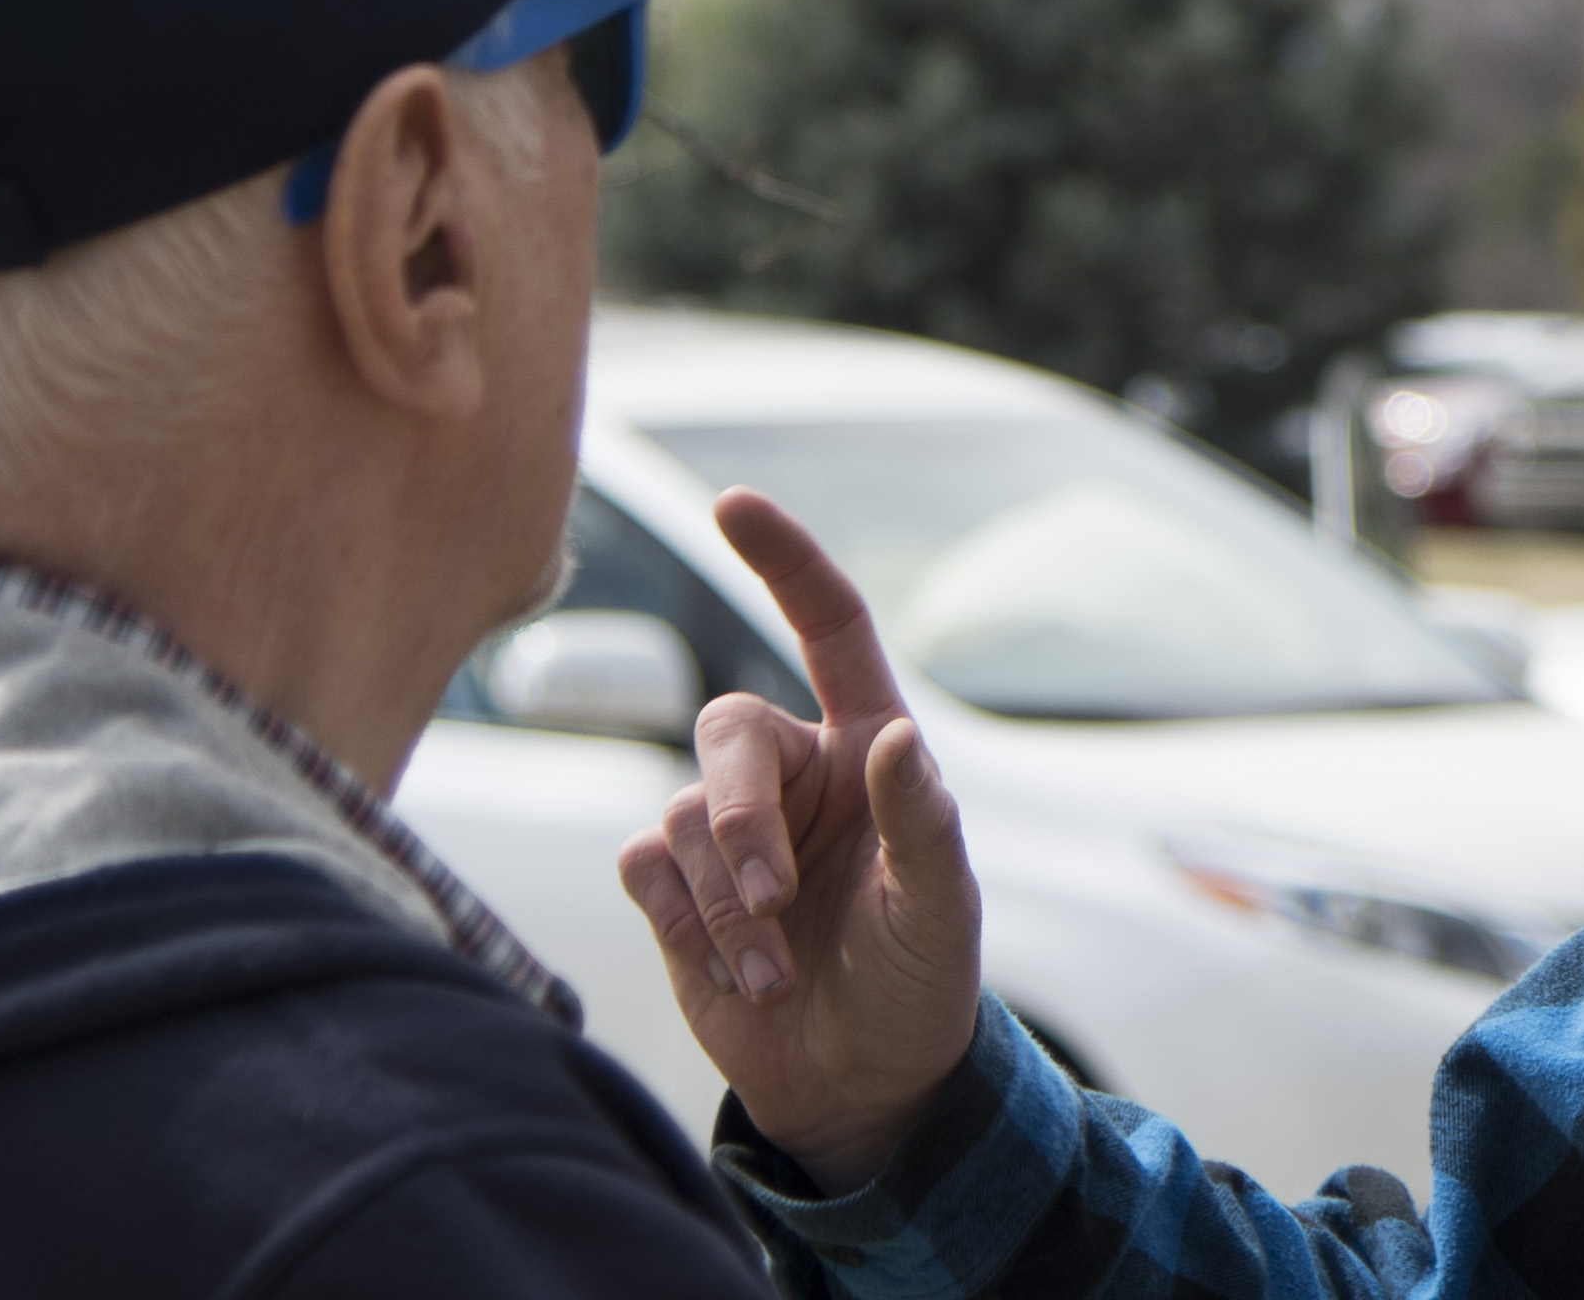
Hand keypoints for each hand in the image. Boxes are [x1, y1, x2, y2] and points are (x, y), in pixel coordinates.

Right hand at [616, 491, 985, 1192]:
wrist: (860, 1080)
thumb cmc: (917, 977)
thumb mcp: (938, 905)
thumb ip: (917, 820)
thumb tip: (894, 738)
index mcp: (865, 746)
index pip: (828, 627)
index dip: (784, 561)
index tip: (733, 502)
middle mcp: (792, 771)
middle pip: (726, 730)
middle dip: (741, 815)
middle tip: (774, 899)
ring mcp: (727, 829)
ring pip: (683, 817)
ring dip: (726, 904)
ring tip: (776, 967)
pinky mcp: (673, 888)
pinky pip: (645, 869)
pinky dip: (687, 927)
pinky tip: (738, 976)